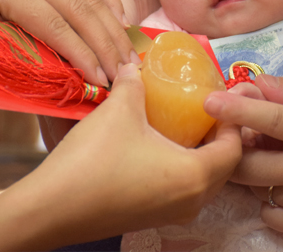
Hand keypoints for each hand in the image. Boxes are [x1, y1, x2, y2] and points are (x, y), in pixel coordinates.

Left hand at [0, 0, 137, 86]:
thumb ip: (13, 62)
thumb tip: (65, 85)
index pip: (53, 25)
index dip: (82, 55)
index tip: (101, 81)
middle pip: (79, 8)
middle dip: (105, 45)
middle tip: (123, 73)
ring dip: (113, 29)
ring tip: (128, 57)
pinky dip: (110, 3)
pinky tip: (124, 24)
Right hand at [0, 64, 241, 251]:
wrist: (48, 209)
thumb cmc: (92, 159)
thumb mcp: (120, 110)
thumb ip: (134, 82)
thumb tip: (134, 64)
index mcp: (195, 176)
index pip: (234, 147)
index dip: (231, 120)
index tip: (216, 98)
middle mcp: (192, 201)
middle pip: (225, 166)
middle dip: (220, 135)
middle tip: (205, 108)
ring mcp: (172, 214)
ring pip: (206, 180)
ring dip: (203, 152)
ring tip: (186, 123)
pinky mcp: (153, 218)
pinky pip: (185, 190)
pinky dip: (186, 167)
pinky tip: (163, 145)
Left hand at [204, 76, 282, 235]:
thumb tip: (260, 84)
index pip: (270, 119)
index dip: (236, 110)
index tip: (208, 101)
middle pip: (249, 163)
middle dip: (231, 148)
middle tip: (233, 133)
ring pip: (259, 188)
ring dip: (254, 170)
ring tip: (271, 154)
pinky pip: (272, 214)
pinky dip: (269, 198)